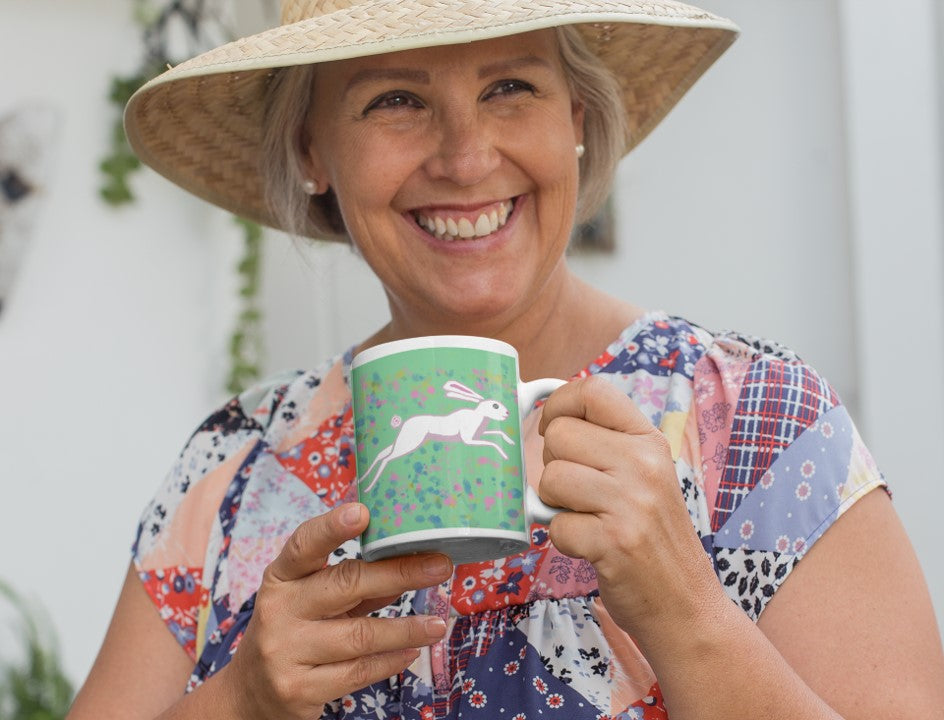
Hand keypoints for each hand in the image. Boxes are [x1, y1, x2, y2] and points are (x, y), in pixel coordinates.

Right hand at [222, 503, 452, 719]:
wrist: (251, 693)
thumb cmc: (294, 630)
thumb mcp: (310, 599)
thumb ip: (351, 579)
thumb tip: (410, 554)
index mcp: (281, 577)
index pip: (304, 545)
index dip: (332, 527)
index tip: (363, 512)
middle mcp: (279, 610)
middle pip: (345, 585)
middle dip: (398, 573)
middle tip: (439, 566)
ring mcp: (285, 651)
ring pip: (359, 635)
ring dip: (406, 628)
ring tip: (438, 624)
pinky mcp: (298, 689)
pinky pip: (357, 672)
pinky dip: (390, 661)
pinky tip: (412, 652)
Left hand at [538, 377, 721, 645]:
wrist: (684, 604)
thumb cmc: (651, 536)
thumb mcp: (644, 476)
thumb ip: (605, 443)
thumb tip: (544, 415)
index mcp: (649, 441)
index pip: (593, 390)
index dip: (558, 404)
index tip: (552, 427)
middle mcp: (643, 464)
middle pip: (559, 436)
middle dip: (554, 466)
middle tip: (579, 493)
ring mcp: (631, 502)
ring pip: (551, 478)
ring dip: (555, 505)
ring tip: (587, 518)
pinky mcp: (614, 541)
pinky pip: (554, 524)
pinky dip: (563, 539)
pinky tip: (591, 546)